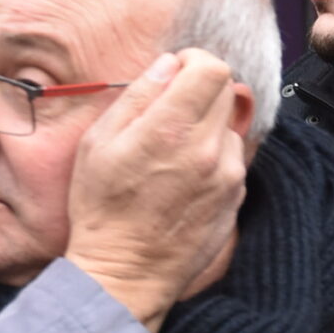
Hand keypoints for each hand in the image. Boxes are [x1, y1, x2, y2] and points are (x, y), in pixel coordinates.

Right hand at [62, 49, 247, 331]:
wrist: (126, 271)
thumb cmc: (102, 211)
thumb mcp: (97, 145)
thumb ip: (135, 98)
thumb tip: (166, 66)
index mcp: (170, 129)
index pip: (212, 68)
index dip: (194, 61)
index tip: (177, 71)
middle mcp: (207, 148)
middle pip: (227, 90)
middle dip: (200, 89)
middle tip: (171, 107)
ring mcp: (227, 173)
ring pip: (229, 124)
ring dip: (206, 124)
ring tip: (172, 150)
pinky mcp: (236, 194)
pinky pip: (231, 156)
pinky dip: (212, 153)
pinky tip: (182, 175)